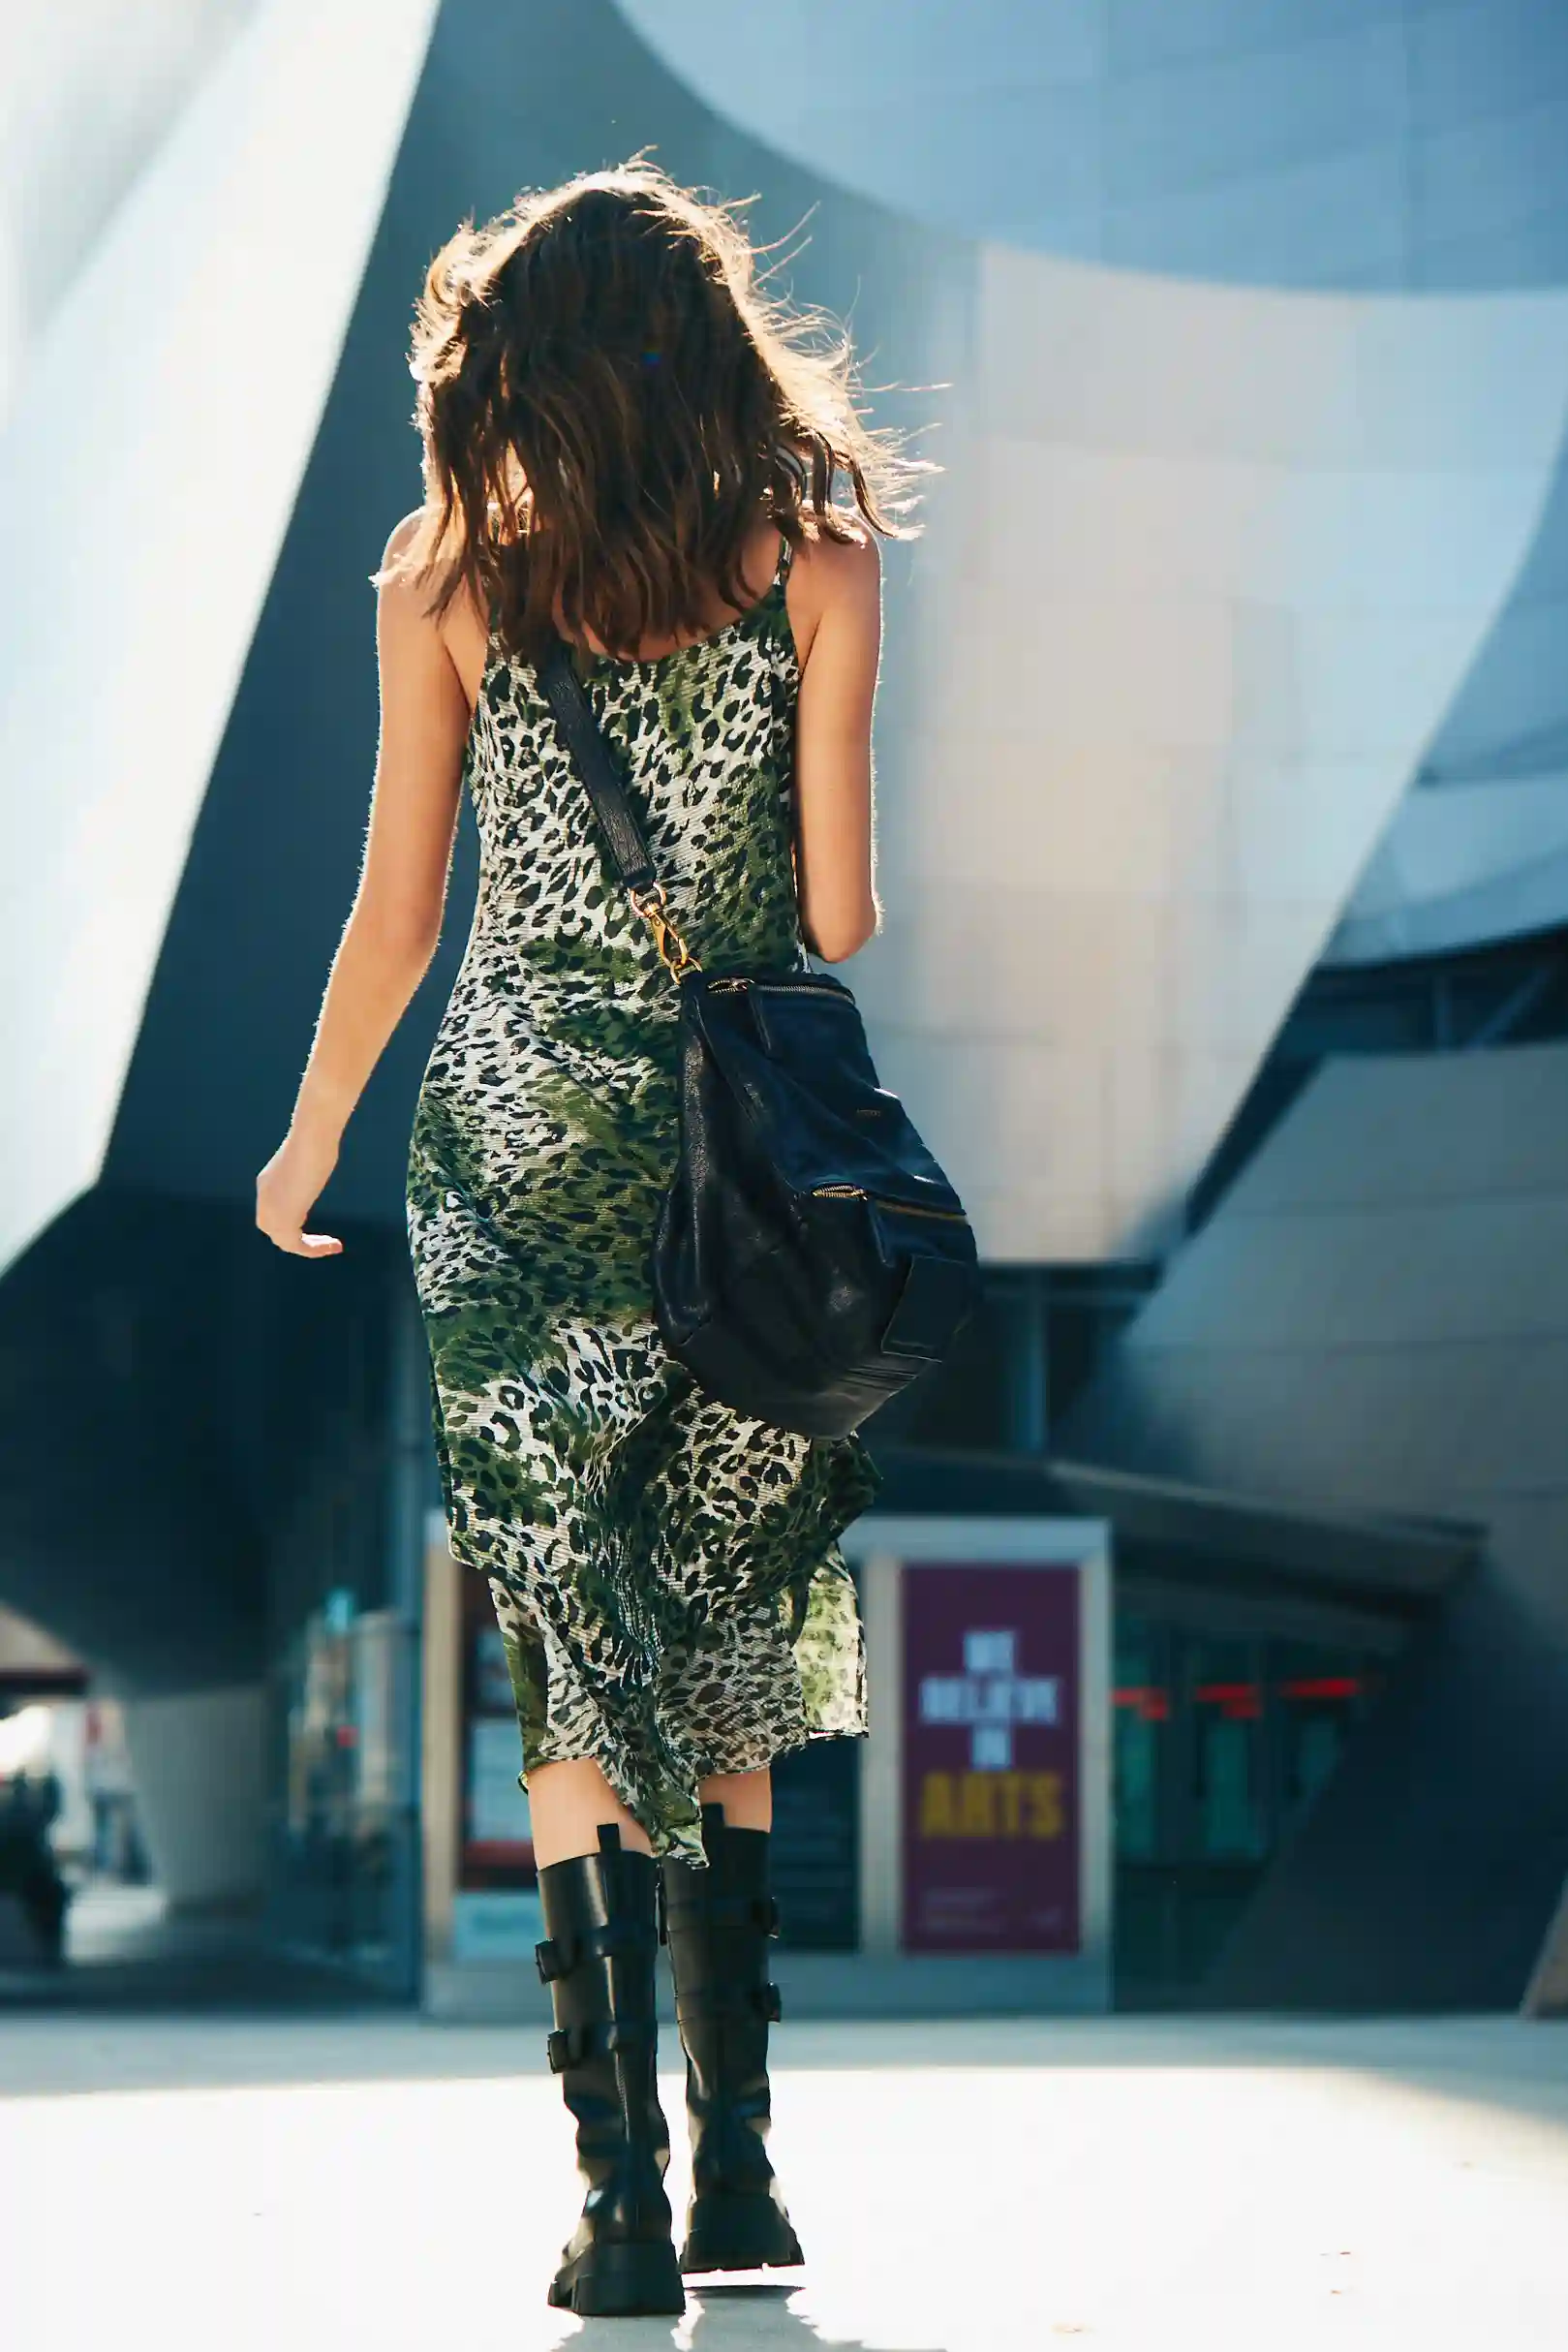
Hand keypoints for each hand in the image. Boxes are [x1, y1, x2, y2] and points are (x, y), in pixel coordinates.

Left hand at [256, 1123, 343, 1257]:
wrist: (311, 1137)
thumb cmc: (317, 1140)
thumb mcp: (310, 1159)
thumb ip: (309, 1170)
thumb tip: (322, 1158)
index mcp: (268, 1183)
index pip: (274, 1215)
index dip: (295, 1227)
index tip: (318, 1227)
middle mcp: (265, 1198)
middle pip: (276, 1233)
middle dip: (301, 1241)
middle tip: (328, 1242)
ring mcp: (271, 1209)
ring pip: (284, 1241)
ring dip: (309, 1248)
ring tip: (333, 1246)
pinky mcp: (283, 1217)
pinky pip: (295, 1244)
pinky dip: (313, 1250)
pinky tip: (332, 1246)